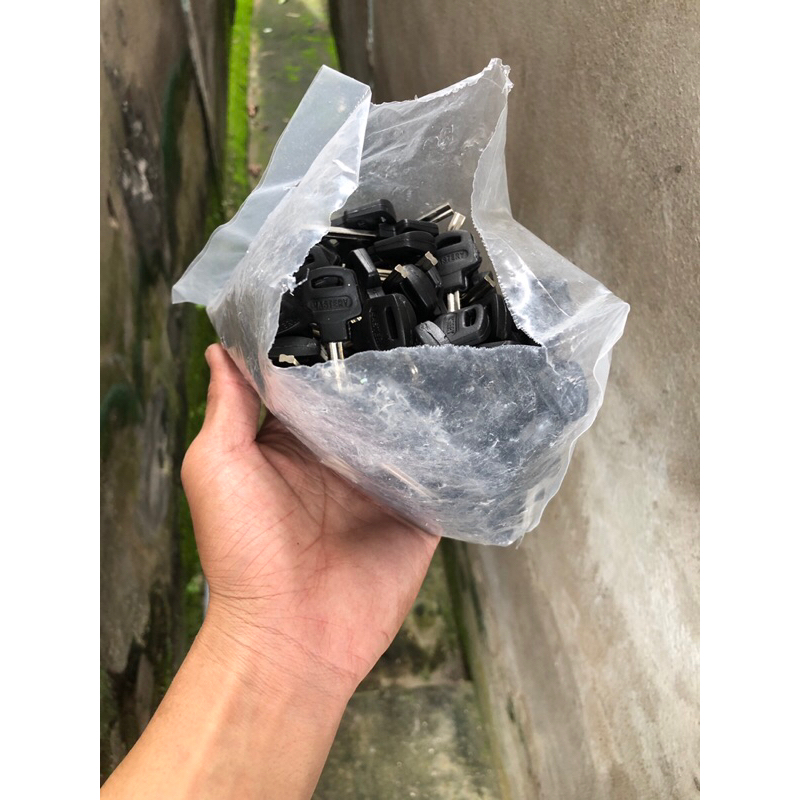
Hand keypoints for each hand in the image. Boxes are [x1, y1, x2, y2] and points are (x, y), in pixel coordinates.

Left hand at [181, 344, 438, 699]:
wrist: (291, 637)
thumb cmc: (242, 557)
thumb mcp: (218, 467)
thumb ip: (227, 407)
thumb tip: (220, 349)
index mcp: (289, 444)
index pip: (311, 383)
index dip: (323, 348)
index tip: (342, 302)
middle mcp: (336, 459)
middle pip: (365, 400)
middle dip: (382, 367)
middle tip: (408, 317)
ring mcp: (378, 486)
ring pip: (407, 430)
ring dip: (422, 403)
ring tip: (445, 353)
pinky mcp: (415, 513)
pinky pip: (440, 473)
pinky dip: (452, 449)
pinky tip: (466, 413)